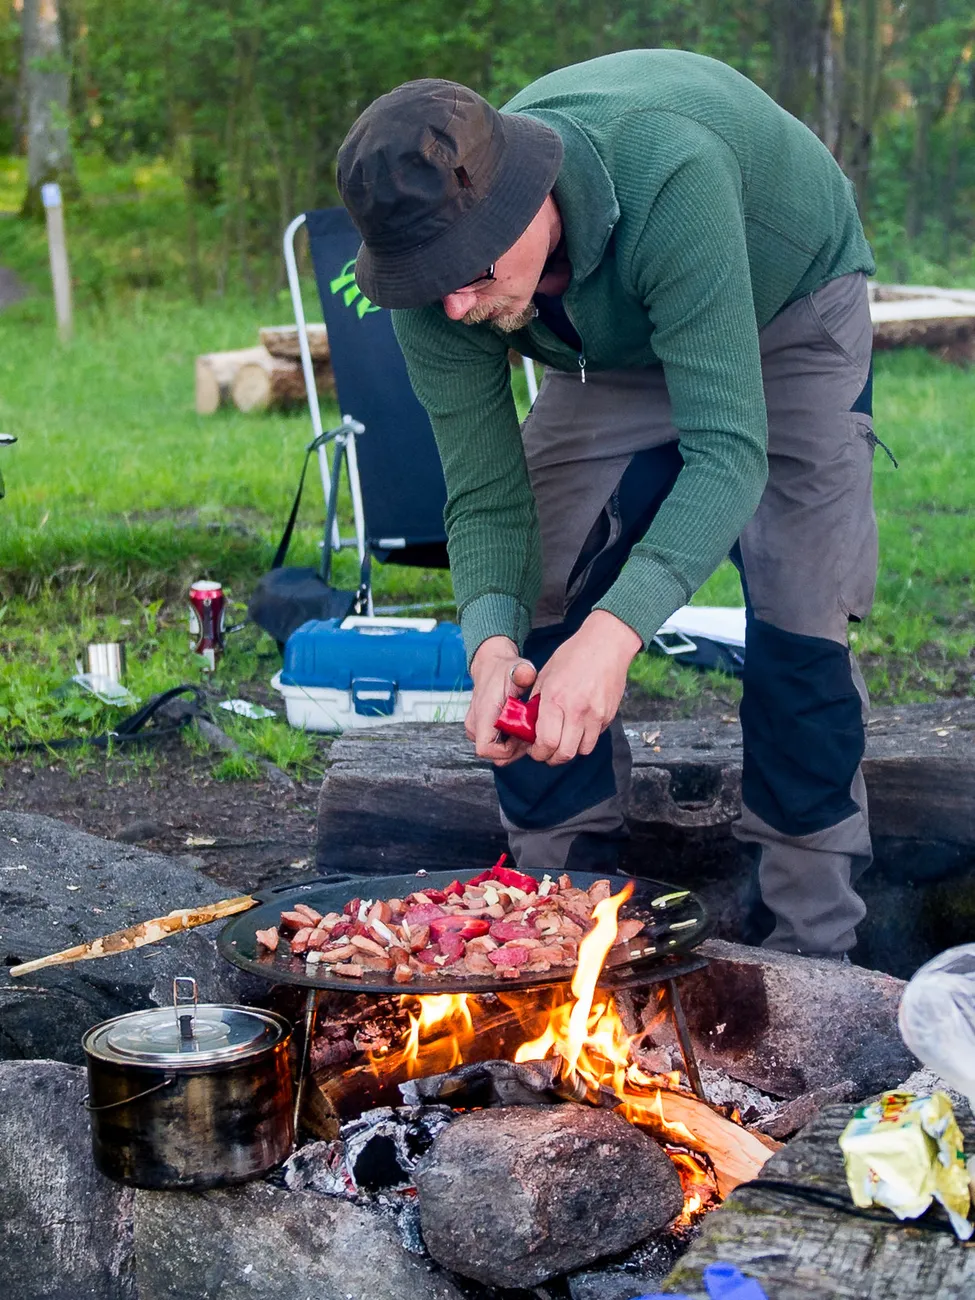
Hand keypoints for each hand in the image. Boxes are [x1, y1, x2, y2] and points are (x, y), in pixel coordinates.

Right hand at [467, 636, 537, 765]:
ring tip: (525, 729)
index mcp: (483, 713)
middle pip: (494, 755)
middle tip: (530, 733)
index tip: (523, 737)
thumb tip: (526, 674)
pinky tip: (518, 728)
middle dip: (515, 749)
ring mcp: (474, 729)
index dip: (507, 750)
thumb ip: (524, 672)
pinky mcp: (478, 730)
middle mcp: (475, 724)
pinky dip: (508, 742)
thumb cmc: (504, 669)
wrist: (491, 665)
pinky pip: (494, 746)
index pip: (486, 749)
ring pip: (495, 752)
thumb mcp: (518, 668)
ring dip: (513, 746)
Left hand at [529, 611, 641, 764]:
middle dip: (552, 758)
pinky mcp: (609, 715)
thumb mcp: (545, 675)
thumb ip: (537, 703)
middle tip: (547, 752)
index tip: (534, 750)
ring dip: (570, 750)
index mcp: (556, 699)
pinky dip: (585, 738)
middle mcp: (577, 710)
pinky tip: (578, 726)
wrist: (606, 644)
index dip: (538, 752)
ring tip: (563, 741)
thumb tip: (530, 726)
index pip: (546, 742)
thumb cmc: (573, 655)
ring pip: (582, 750)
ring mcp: (596, 714)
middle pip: (565, 754)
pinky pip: (595, 737)